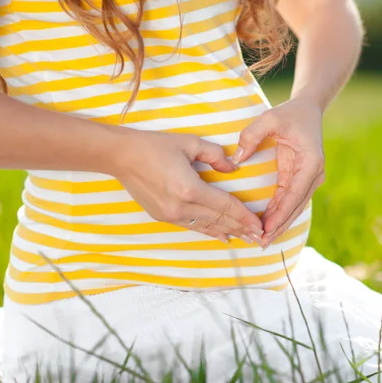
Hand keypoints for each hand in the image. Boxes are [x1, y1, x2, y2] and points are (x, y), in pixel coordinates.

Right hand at [111, 130, 263, 242]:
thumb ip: (215, 155)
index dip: (244, 216)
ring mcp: (171, 215)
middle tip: (259, 237)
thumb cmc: (155, 146)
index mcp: (189, 189)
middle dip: (241, 228)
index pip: (225, 206)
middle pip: (218, 220)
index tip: (259, 224)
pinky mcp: (163, 217)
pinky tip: (222, 236)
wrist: (121, 157)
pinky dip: (209, 231)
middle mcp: (181, 207)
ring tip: (246, 239)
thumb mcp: (189, 143)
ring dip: (228, 232)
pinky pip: (193, 226)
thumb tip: (231, 169)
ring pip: (206, 227)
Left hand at [232, 97, 324, 247]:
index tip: (266, 229)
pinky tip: (267, 227)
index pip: (293, 195)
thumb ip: (251, 135)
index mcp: (310, 162)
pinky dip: (280, 215)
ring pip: (294, 208)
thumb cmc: (290, 114)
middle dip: (279, 226)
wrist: (309, 110)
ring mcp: (310, 179)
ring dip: (280, 224)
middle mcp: (314, 174)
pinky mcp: (303, 180)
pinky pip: (290, 201)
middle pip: (295, 207)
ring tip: (263, 241)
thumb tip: (236, 160)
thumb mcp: (269, 118)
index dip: (280, 214)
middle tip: (261, 243)